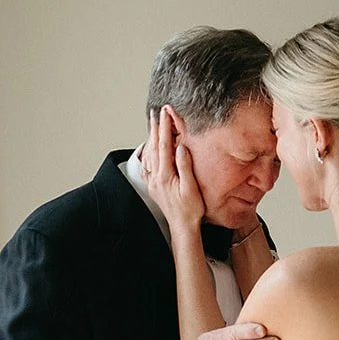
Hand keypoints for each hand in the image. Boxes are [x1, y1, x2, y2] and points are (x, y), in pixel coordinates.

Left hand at [146, 105, 204, 235]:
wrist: (182, 226)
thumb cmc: (191, 209)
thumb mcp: (191, 188)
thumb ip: (185, 167)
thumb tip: (180, 147)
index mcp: (165, 175)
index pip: (164, 145)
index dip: (165, 128)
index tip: (166, 113)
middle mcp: (156, 177)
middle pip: (154, 147)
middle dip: (156, 128)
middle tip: (156, 113)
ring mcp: (153, 181)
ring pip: (149, 154)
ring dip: (151, 138)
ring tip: (153, 124)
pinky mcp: (154, 185)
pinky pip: (147, 165)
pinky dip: (148, 152)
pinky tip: (149, 147)